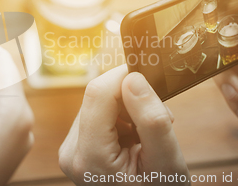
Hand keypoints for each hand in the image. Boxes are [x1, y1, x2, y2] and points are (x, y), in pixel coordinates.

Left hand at [59, 67, 188, 184]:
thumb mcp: (166, 161)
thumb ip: (151, 120)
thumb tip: (133, 78)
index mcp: (89, 157)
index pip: (98, 94)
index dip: (124, 77)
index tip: (152, 79)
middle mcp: (72, 152)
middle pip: (97, 97)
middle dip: (131, 99)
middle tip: (159, 119)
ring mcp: (71, 150)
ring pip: (98, 103)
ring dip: (127, 110)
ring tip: (147, 136)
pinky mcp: (76, 147)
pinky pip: (98, 115)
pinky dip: (120, 119)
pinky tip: (134, 139)